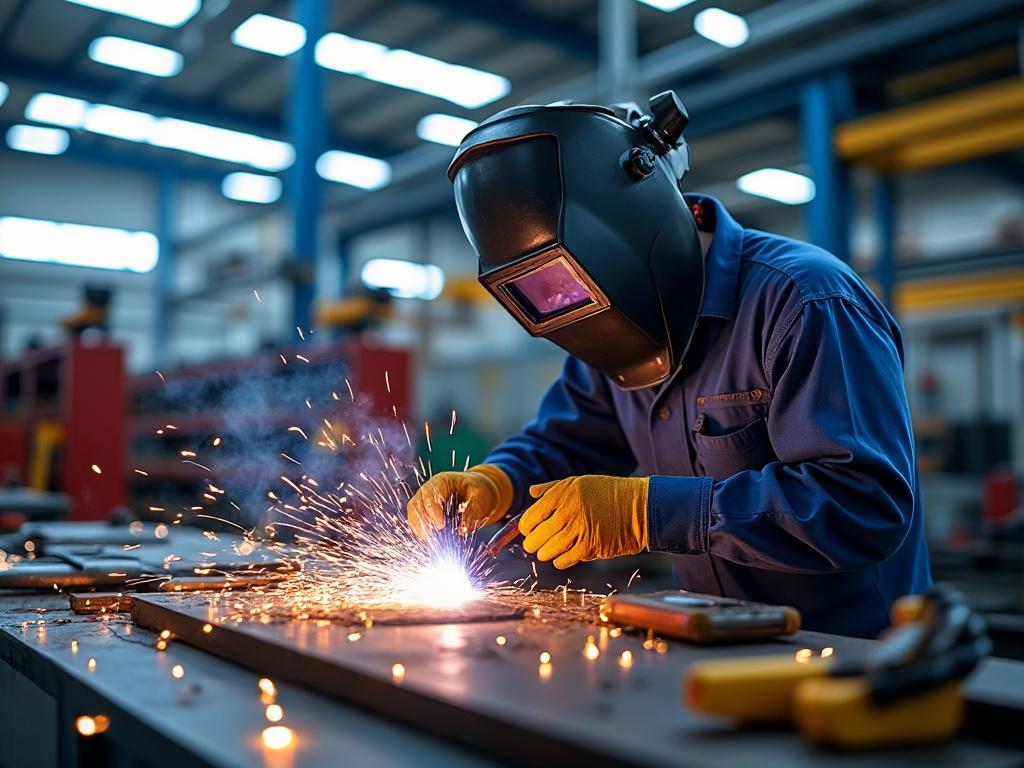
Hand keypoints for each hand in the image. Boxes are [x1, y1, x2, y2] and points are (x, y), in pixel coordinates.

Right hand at [407, 465, 512, 539]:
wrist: (477, 495)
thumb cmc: (478, 491)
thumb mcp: (481, 497)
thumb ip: (472, 511)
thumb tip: (463, 529)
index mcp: (441, 481)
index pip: (429, 494)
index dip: (432, 510)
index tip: (440, 526)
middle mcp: (428, 491)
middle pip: (415, 505)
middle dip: (422, 523)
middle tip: (433, 539)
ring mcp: (424, 503)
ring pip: (413, 517)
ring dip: (420, 531)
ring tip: (433, 544)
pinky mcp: (425, 516)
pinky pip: (418, 526)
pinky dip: (423, 535)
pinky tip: (433, 544)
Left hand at [519, 475, 647, 568]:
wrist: (639, 507)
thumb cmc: (608, 494)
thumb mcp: (579, 482)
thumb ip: (552, 488)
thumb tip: (532, 492)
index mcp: (562, 493)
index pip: (531, 516)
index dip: (525, 527)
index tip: (526, 530)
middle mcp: (568, 511)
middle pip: (537, 536)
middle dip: (532, 543)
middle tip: (533, 545)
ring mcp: (579, 530)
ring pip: (548, 550)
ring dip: (544, 553)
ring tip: (546, 551)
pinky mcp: (590, 546)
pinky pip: (564, 560)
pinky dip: (560, 560)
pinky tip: (562, 556)